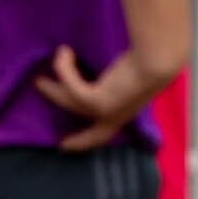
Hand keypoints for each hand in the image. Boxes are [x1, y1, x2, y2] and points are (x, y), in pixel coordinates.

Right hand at [36, 43, 160, 148]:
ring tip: (41, 76)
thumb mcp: (129, 78)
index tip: (65, 146)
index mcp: (125, 113)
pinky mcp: (97, 101)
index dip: (84, 143)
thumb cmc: (148, 63)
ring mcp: (105, 112)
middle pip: (87, 132)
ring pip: (68, 101)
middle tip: (49, 112)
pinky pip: (70, 85)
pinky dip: (64, 67)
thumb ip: (113, 83)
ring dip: (52, 88)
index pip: (103, 135)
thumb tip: (99, 77)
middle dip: (69, 127)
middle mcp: (115, 117)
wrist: (156, 61)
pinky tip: (65, 52)